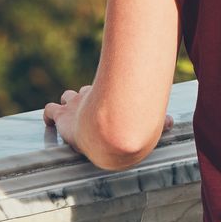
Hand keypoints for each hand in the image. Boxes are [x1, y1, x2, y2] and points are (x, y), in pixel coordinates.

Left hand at [43, 85, 173, 151]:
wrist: (112, 130)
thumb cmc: (132, 123)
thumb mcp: (148, 121)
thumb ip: (160, 122)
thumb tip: (172, 122)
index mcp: (110, 96)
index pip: (105, 91)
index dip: (105, 96)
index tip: (111, 101)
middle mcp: (93, 97)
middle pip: (84, 91)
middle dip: (84, 98)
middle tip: (89, 108)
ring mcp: (75, 105)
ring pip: (66, 97)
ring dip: (66, 105)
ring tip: (68, 114)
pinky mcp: (63, 118)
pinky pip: (49, 112)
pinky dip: (48, 116)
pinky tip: (50, 122)